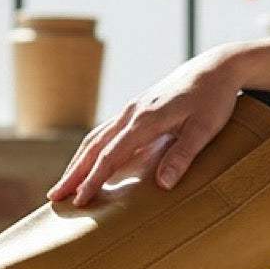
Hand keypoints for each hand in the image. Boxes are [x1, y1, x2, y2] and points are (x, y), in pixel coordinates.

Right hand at [46, 47, 242, 207]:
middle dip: (73, 174)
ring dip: (76, 164)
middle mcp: (131, 114)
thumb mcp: (205, 129)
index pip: (111, 154)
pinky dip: (90, 152)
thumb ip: (183, 156)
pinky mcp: (135, 112)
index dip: (94, 179)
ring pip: (95, 139)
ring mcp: (130, 111)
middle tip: (54, 197)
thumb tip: (163, 185)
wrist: (215, 68)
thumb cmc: (214, 100)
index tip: (80, 201)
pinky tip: (85, 165)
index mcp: (145, 120)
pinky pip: (104, 134)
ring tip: (63, 186)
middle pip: (93, 147)